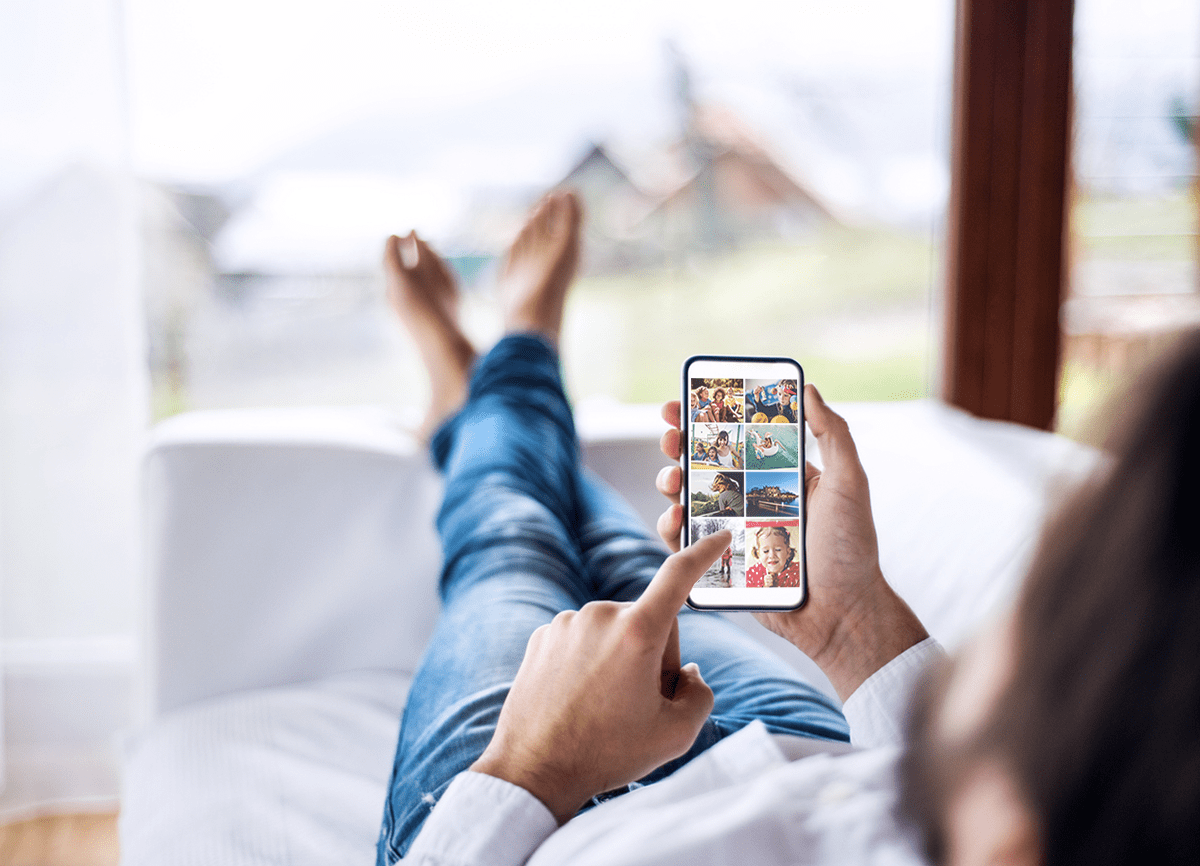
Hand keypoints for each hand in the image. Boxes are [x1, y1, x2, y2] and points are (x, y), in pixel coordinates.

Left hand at [469, 532, 724, 823]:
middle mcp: (600, 614)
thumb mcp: (676, 733)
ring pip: (614, 632)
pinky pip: (583, 640)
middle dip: (653, 655)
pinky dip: (589, 663)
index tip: (719, 534)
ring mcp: (567, 623)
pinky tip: (579, 698)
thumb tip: (688, 672)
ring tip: (604, 707)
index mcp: (637, 631)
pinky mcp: (543, 635)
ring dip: (619, 659)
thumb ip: (699, 693)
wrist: (533, 770)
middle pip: (649, 622)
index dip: (703, 553)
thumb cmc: (607, 753)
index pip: (678, 576)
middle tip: (639, 703)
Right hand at [656, 385, 926, 699]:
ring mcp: (734, 533)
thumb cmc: (852, 549)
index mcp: (779, 477)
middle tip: (670, 436)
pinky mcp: (721, 565)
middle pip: (705, 465)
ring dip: (671, 483)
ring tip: (671, 479)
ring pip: (690, 500)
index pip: (739, 439)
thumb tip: (809, 389)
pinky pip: (687, 544)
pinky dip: (672, 528)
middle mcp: (753, 502)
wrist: (843, 615)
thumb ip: (833, 435)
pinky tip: (675, 518)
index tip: (683, 401)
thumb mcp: (849, 483)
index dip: (709, 419)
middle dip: (680, 445)